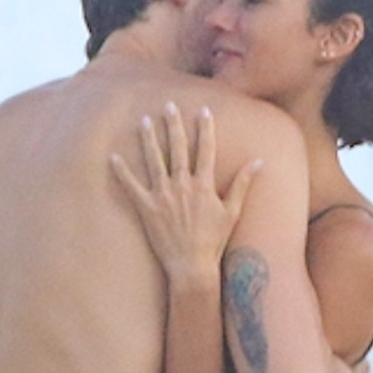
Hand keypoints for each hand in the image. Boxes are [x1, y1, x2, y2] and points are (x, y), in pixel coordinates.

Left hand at [110, 103, 260, 288]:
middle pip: (177, 148)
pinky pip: (131, 186)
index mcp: (204, 185)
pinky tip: (113, 157)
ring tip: (144, 121)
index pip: (205, 150)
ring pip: (154, 161)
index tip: (203, 110)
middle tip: (169, 105)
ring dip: (149, 139)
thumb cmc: (213, 241)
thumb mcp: (232, 212)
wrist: (192, 266)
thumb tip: (259, 162)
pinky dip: (122, 172)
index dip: (205, 129)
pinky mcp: (146, 209)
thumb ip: (243, 184)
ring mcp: (163, 196)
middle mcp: (183, 186)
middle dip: (174, 125)